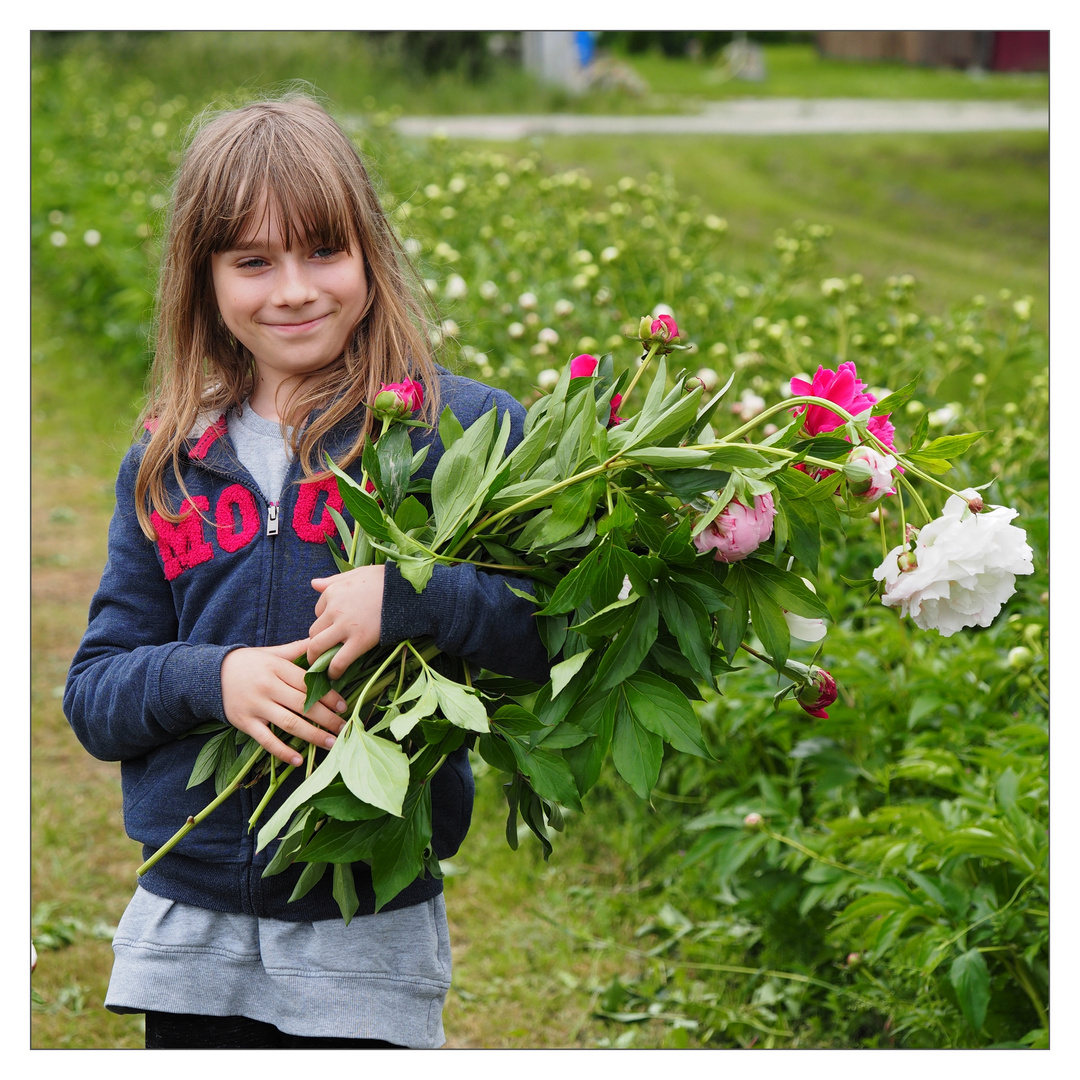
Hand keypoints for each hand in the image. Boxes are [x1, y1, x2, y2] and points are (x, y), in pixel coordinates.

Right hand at [220, 639, 346, 766]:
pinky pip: (266, 740)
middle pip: (303, 705)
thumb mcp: (272, 652)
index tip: (343, 706)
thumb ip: (297, 649)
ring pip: (289, 723)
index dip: (327, 695)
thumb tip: (321, 641)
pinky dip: (282, 751)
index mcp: (276, 668)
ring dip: (313, 735)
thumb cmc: (248, 663)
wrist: (210, 675)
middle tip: (344, 728)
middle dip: (327, 718)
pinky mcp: (245, 722)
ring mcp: (256, 706)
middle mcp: (268, 686)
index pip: (307, 683)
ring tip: (331, 743)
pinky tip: (298, 760)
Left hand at [307, 565, 385, 678]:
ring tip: (321, 666)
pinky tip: (334, 675)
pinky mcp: (359, 641)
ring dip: (316, 658)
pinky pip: (338, 661)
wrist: (406, 591)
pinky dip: (333, 671)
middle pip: (314, 631)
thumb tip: (313, 583)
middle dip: (316, 641)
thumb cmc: (385, 579)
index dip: (326, 620)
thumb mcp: (357, 573)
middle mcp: (334, 609)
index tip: (335, 625)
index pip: (318, 611)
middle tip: (324, 650)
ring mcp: (345, 626)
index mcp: (332, 592)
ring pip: (318, 646)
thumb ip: (333, 580)